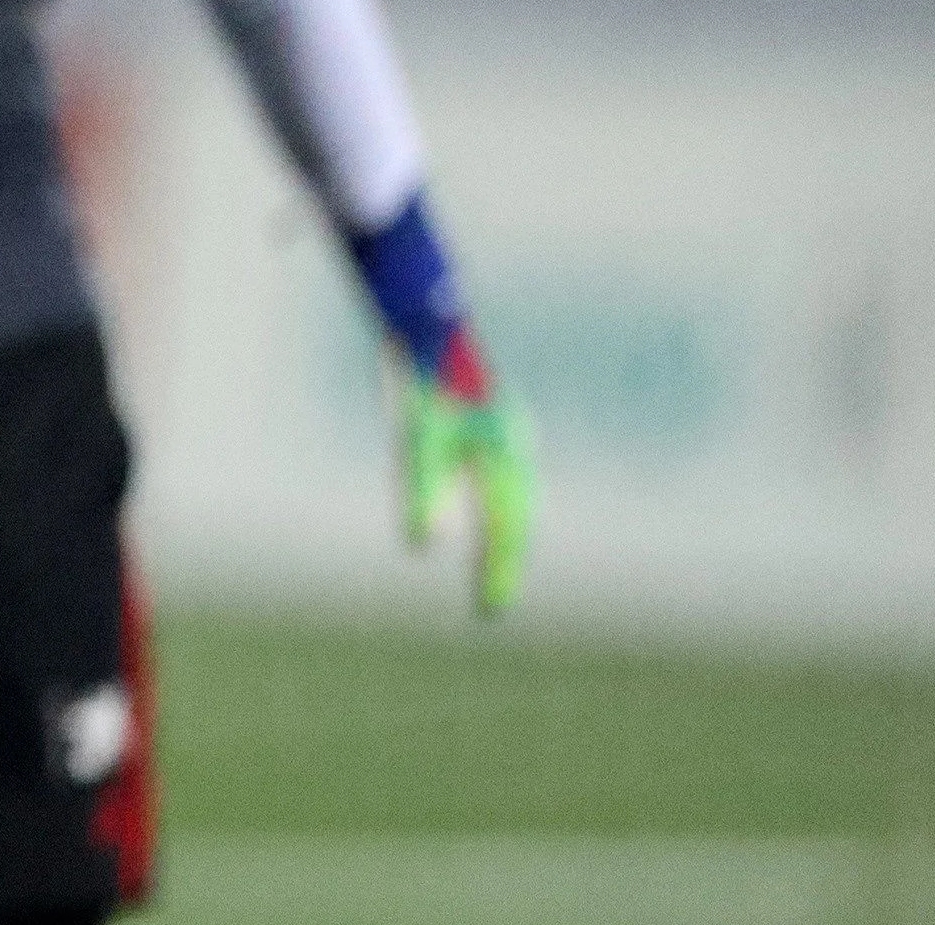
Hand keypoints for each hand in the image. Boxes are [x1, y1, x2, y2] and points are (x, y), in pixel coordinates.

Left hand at [398, 360, 535, 616]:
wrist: (429, 323)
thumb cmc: (424, 383)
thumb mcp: (418, 440)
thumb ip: (425, 491)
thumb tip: (425, 544)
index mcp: (507, 455)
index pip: (507, 528)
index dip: (499, 571)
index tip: (490, 611)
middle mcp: (515, 449)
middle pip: (515, 518)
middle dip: (504, 561)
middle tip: (493, 605)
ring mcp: (506, 436)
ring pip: (512, 500)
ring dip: (504, 538)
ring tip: (495, 575)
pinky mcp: (491, 428)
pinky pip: (500, 482)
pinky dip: (496, 511)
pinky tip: (482, 525)